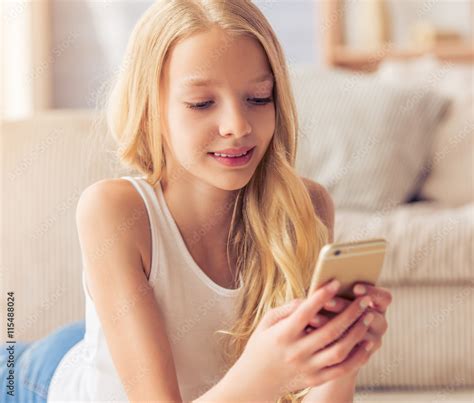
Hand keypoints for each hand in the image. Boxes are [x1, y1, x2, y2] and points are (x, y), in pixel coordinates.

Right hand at [229, 279, 375, 400]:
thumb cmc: (261, 346)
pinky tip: (367, 343)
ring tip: (369, 317)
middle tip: (365, 300)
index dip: (322, 296)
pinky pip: (342, 369)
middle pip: (330, 331)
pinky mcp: (316, 379)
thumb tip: (307, 299)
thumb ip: (286, 309)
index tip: (337, 282)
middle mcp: (297, 352)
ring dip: (357, 332)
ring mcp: (308, 367)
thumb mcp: (266, 323)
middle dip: (351, 313)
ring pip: (340, 350)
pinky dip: (358, 357)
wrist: (255, 381)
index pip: (306, 312)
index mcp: (283, 334)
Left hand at [305, 282, 391, 373]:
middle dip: (346, 308)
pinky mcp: (360, 356)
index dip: (372, 292)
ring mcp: (373, 341)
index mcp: (378, 304)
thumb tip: (320, 285)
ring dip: (334, 326)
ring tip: (312, 319)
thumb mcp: (335, 296)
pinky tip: (312, 335)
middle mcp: (379, 323)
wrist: (329, 339)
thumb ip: (333, 291)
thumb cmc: (332, 307)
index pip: (384, 297)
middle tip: (327, 303)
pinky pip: (349, 352)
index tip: (355, 288)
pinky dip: (329, 343)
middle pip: (370, 315)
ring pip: (359, 335)